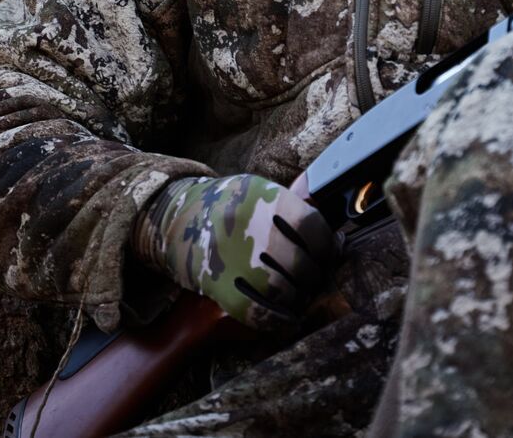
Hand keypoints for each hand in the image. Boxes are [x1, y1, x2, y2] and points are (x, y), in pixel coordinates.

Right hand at [131, 173, 337, 329]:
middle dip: (314, 277)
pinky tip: (287, 318)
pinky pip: (261, 313)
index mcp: (261, 198)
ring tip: (300, 295)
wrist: (176, 223)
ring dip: (299, 299)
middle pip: (301, 263)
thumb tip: (336, 238)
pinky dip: (280, 320)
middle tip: (314, 279)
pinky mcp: (221, 289)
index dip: (326, 245)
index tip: (328, 253)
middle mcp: (249, 228)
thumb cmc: (229, 209)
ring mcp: (234, 260)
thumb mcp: (257, 192)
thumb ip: (294, 209)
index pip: (311, 226)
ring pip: (285, 291)